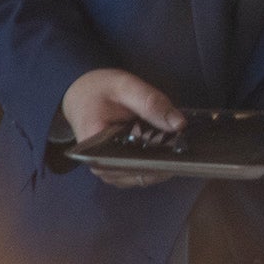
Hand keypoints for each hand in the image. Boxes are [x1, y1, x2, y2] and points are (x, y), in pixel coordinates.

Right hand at [60, 67, 187, 186]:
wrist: (80, 94)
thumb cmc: (98, 90)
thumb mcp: (125, 86)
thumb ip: (150, 102)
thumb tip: (179, 124)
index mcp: (96, 146)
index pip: (130, 163)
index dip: (157, 160)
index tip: (179, 151)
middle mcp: (100, 165)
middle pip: (138, 173)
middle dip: (163, 162)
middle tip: (183, 148)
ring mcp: (108, 171)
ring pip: (142, 177)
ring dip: (160, 165)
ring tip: (176, 148)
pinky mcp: (115, 171)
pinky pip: (139, 174)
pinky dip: (154, 165)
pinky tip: (166, 152)